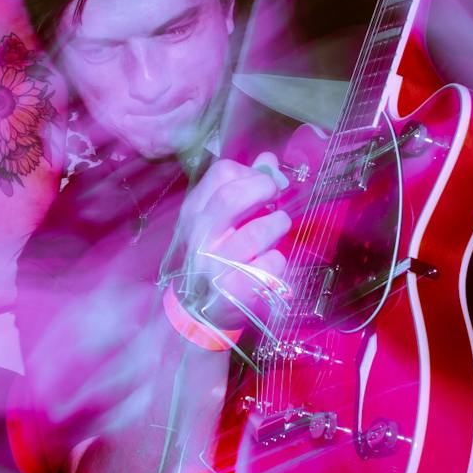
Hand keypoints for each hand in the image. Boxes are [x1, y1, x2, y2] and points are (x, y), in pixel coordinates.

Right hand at [173, 152, 291, 331]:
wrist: (196, 311)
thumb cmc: (213, 257)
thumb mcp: (218, 221)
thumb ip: (241, 188)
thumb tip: (269, 160)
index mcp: (194, 212)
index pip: (222, 173)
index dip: (250, 173)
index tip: (262, 185)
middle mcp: (200, 236)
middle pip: (232, 198)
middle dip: (264, 191)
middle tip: (275, 199)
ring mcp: (215, 265)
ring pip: (258, 233)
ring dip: (278, 225)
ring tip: (278, 228)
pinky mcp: (234, 290)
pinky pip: (271, 265)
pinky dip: (278, 260)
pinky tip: (271, 261)